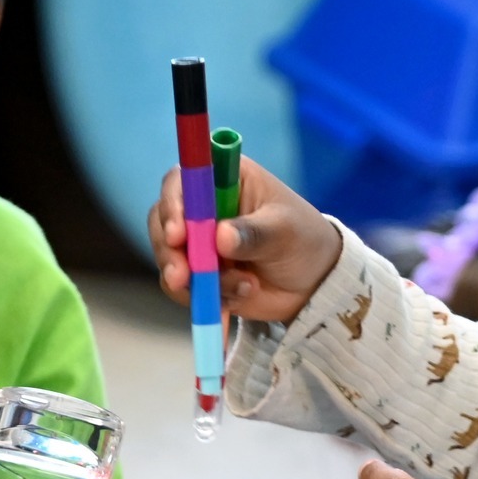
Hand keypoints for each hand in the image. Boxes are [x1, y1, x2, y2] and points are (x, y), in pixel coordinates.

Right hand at [147, 155, 342, 323]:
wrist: (314, 283)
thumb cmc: (303, 240)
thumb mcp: (285, 231)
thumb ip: (254, 233)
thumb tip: (220, 237)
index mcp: (224, 179)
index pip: (184, 179)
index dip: (173, 202)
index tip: (178, 233)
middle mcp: (203, 207)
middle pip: (163, 221)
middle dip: (170, 251)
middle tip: (183, 277)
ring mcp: (198, 243)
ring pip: (170, 258)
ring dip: (194, 281)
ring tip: (239, 289)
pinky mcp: (199, 274)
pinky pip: (183, 288)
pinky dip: (204, 298)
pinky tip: (237, 299)